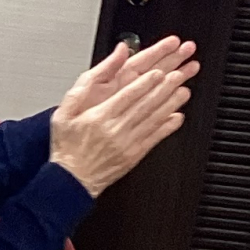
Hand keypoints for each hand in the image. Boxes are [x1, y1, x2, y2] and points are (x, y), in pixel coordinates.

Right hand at [48, 36, 198, 195]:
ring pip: (153, 119)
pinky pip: (154, 138)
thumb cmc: (68, 144)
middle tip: (179, 75)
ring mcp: (127, 144)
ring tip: (184, 91)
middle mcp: (116, 130)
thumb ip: (87, 84)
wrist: (71, 180)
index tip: (159, 72)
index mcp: (99, 117)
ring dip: (171, 104)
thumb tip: (103, 70)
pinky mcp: (134, 155)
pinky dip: (168, 127)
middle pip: (145, 105)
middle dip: (165, 88)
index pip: (127, 96)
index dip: (146, 83)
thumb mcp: (65, 110)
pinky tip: (178, 117)